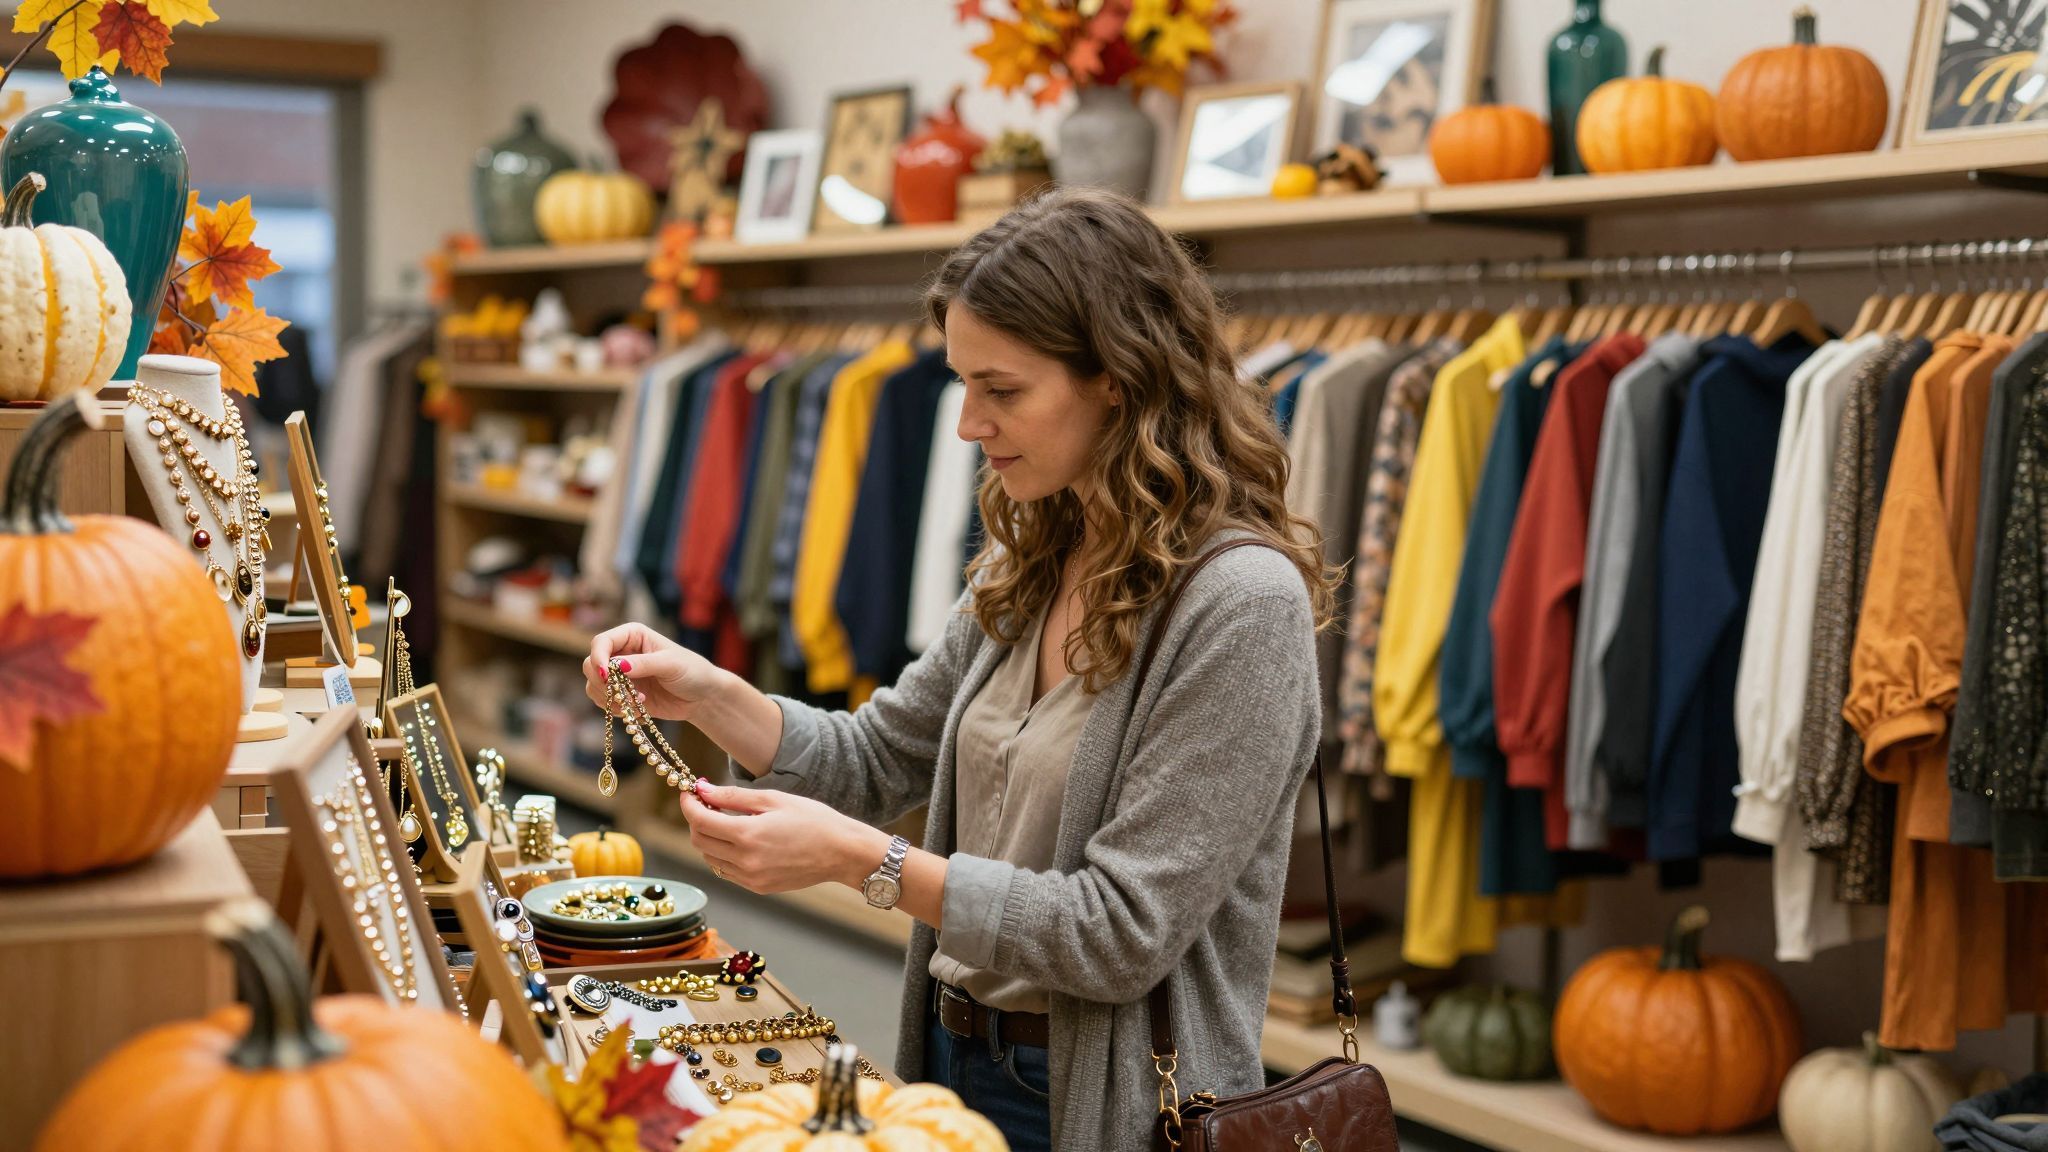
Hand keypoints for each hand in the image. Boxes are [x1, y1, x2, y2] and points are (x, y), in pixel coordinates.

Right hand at [583, 623, 725, 721]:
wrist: (703, 697)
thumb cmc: (692, 672)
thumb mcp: (671, 664)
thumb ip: (643, 663)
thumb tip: (615, 666)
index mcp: (633, 635)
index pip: (601, 641)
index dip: (598, 658)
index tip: (606, 676)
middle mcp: (622, 652)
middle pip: (591, 664)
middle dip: (603, 682)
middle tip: (625, 694)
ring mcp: (620, 675)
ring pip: (593, 685)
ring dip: (610, 698)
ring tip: (637, 704)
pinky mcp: (622, 695)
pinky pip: (604, 702)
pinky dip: (615, 708)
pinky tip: (638, 711)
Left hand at [680, 780, 889, 894]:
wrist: (842, 852)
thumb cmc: (813, 820)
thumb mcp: (773, 799)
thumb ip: (732, 797)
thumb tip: (702, 790)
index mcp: (747, 835)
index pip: (700, 821)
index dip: (689, 805)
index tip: (690, 793)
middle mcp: (744, 861)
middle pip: (699, 841)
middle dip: (696, 820)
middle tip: (706, 804)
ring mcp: (750, 878)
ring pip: (710, 859)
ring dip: (709, 839)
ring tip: (724, 820)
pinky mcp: (758, 887)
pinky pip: (727, 871)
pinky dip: (723, 854)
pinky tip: (739, 840)